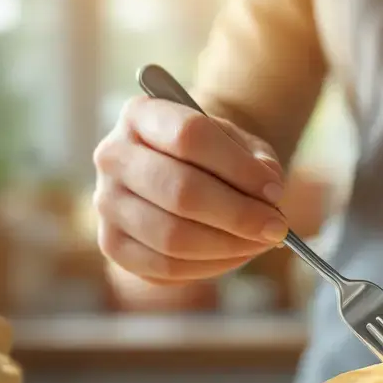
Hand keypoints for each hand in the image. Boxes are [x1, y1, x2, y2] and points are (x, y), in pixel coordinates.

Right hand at [93, 96, 287, 283]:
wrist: (181, 172)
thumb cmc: (214, 155)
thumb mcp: (240, 143)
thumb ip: (258, 162)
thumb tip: (268, 195)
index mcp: (141, 115)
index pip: (189, 135)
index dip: (238, 167)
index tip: (274, 190)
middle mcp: (113, 156)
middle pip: (179, 189)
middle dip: (238, 214)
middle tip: (276, 227)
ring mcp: (107, 203)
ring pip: (172, 235)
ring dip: (228, 245)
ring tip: (261, 242)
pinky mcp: (112, 245)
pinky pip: (165, 267)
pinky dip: (210, 267)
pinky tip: (236, 255)